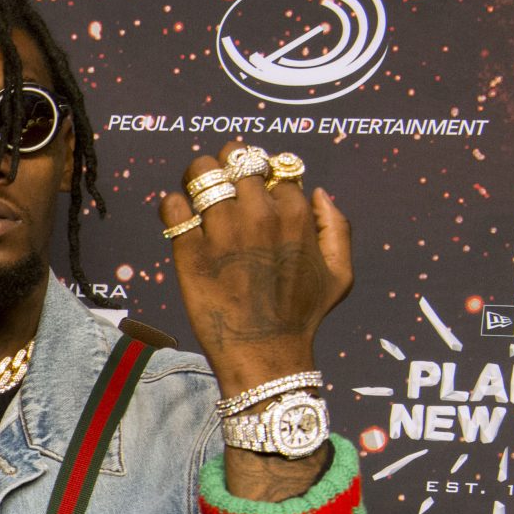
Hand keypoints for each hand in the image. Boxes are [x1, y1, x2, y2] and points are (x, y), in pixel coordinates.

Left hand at [158, 140, 353, 398]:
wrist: (264, 354)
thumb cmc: (302, 316)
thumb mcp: (340, 273)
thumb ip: (337, 226)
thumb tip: (315, 190)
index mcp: (296, 213)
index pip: (272, 168)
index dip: (261, 176)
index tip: (252, 192)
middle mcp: (260, 214)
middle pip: (235, 159)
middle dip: (226, 165)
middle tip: (219, 182)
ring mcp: (223, 230)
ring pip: (200, 172)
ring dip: (196, 176)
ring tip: (195, 192)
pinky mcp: (191, 250)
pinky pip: (173, 206)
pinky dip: (172, 206)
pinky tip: (180, 219)